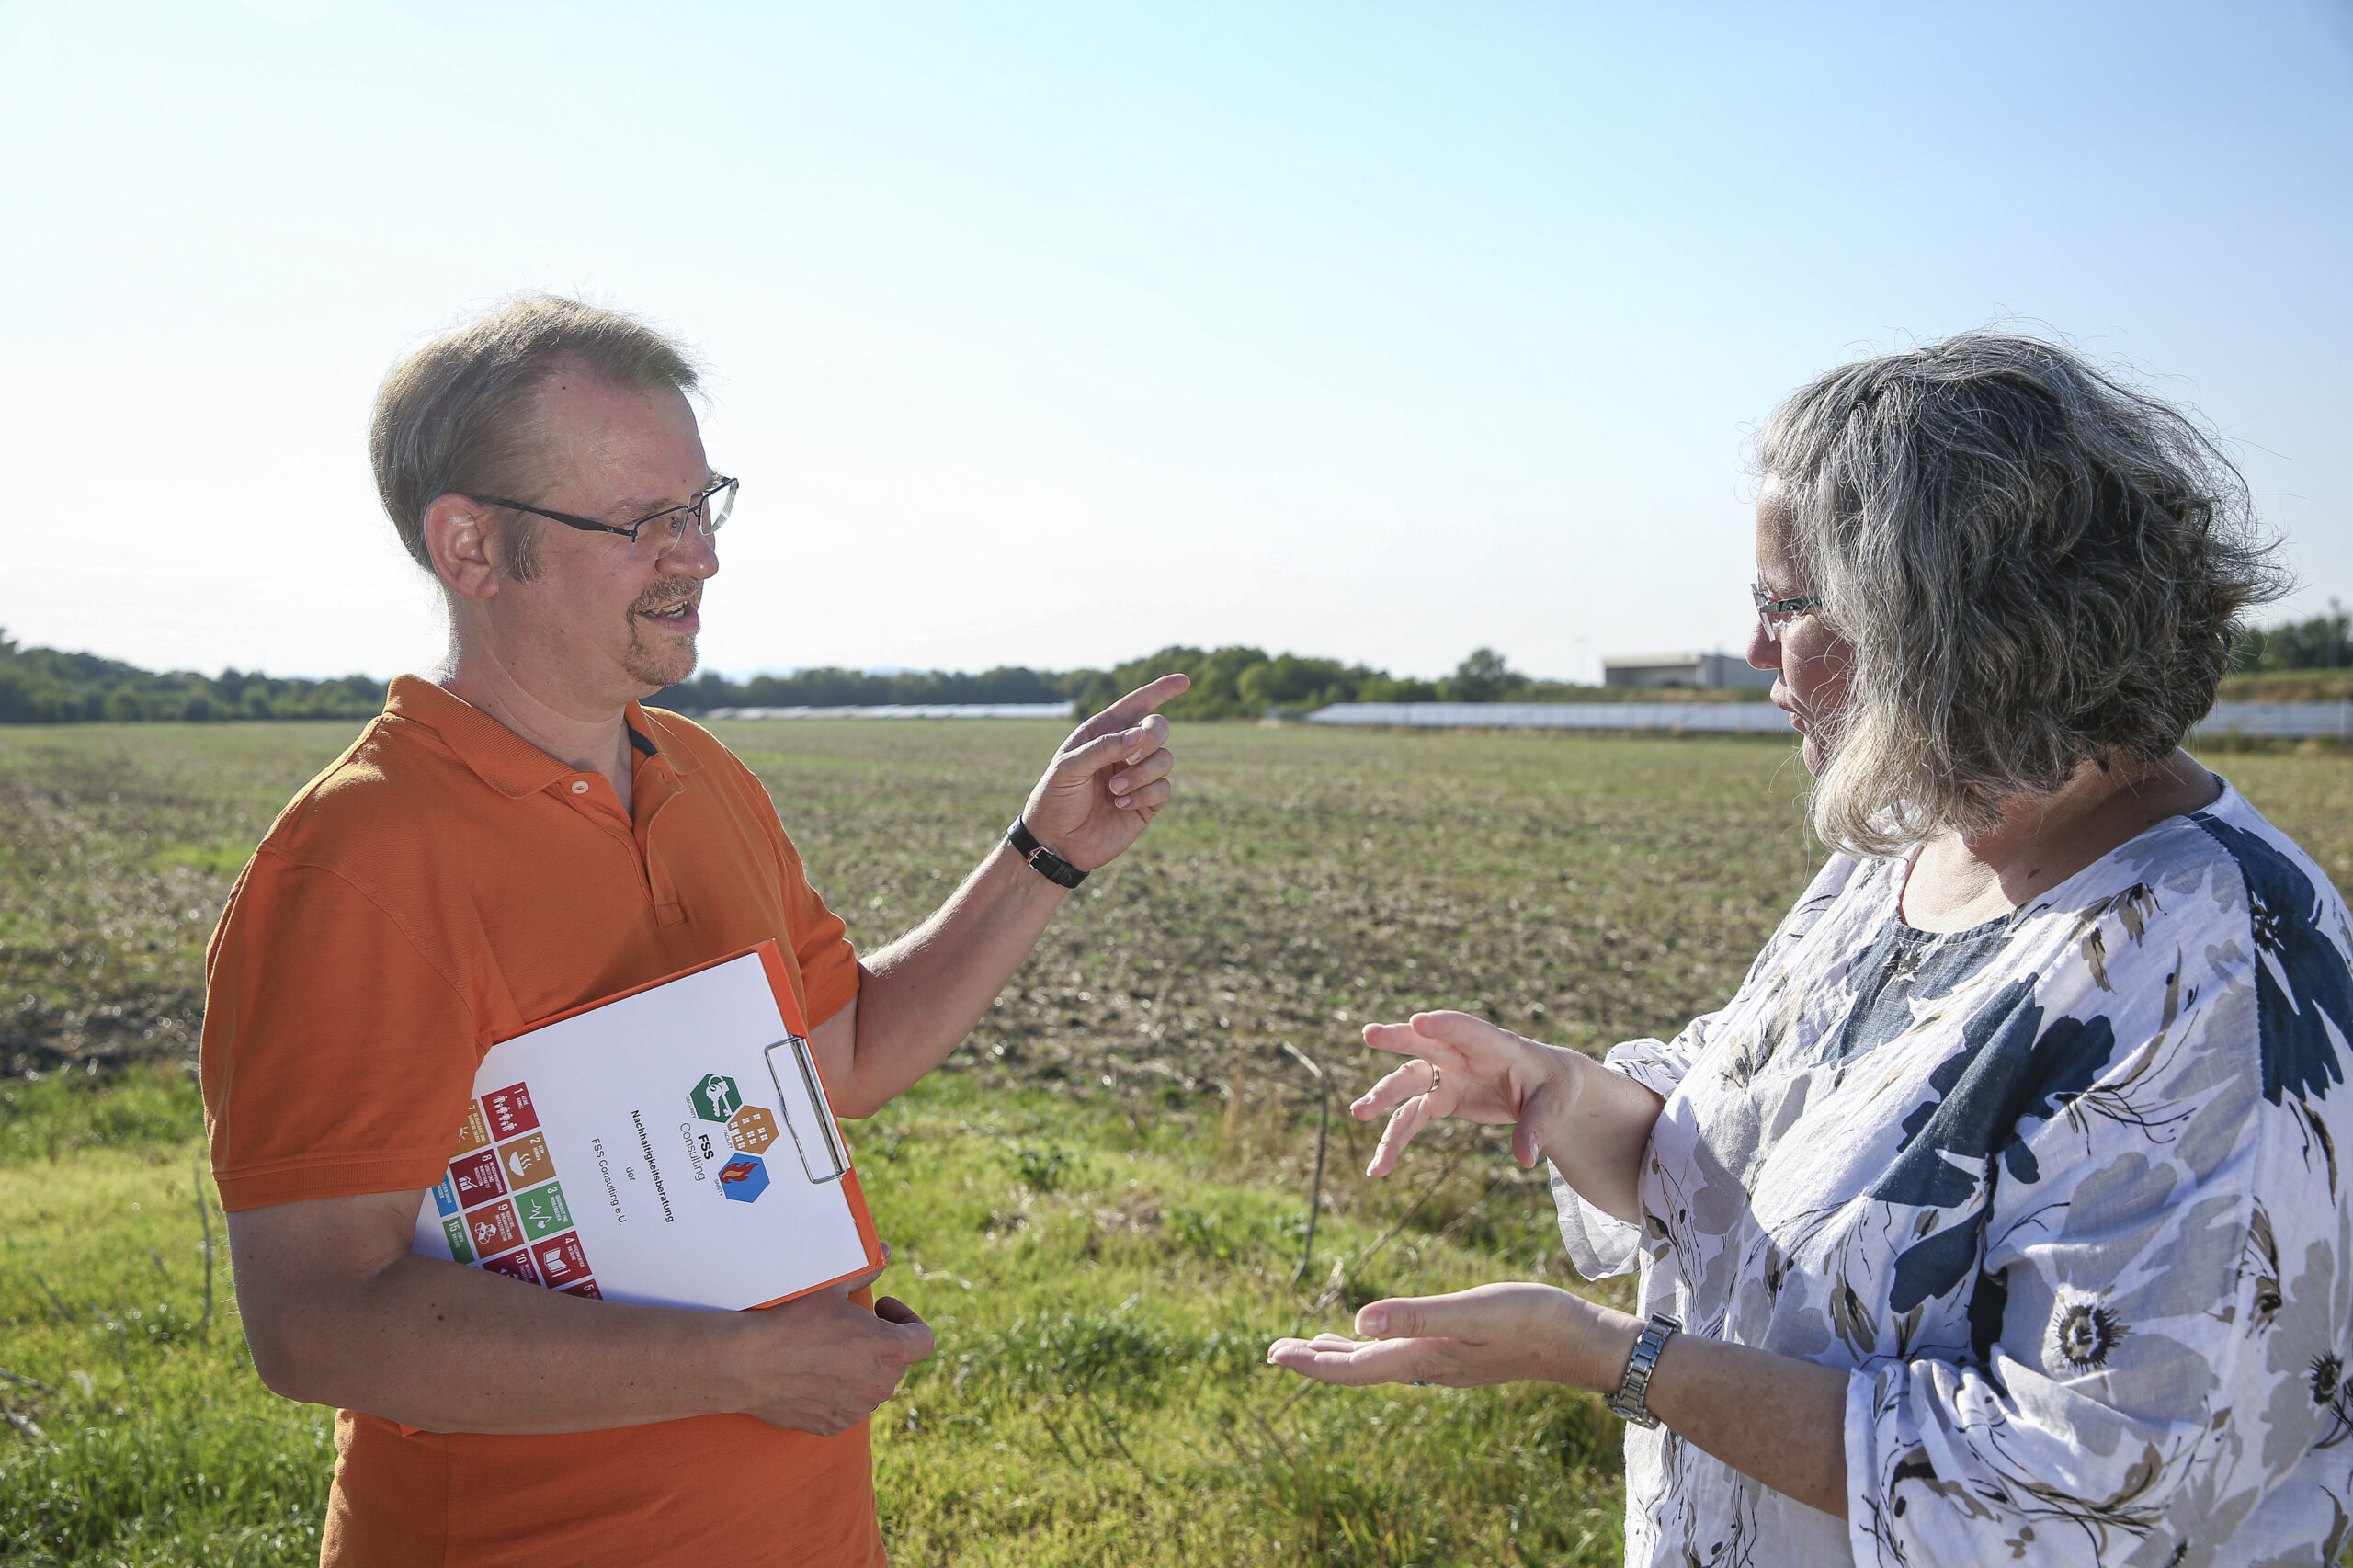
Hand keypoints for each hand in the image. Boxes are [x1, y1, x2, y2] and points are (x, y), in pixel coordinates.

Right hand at [733, 1262, 934, 1435]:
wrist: (746, 1363)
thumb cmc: (791, 1320)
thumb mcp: (833, 1285)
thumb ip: (868, 1269)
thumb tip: (887, 1252)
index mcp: (890, 1351)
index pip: (924, 1340)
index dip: (908, 1319)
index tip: (881, 1309)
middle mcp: (880, 1386)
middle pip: (896, 1362)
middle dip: (879, 1342)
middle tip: (849, 1324)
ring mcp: (856, 1410)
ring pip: (871, 1386)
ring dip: (860, 1368)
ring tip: (828, 1348)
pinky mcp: (832, 1426)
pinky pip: (847, 1407)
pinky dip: (838, 1391)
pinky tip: (811, 1373)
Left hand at [1020, 674, 1189, 872]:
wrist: (1056, 843)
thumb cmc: (1054, 799)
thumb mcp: (1069, 768)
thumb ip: (1103, 747)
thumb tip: (1140, 734)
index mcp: (1102, 733)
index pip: (1137, 704)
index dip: (1161, 690)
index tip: (1184, 680)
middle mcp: (1123, 751)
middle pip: (1159, 728)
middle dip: (1151, 738)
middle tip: (1130, 757)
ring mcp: (1137, 777)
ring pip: (1166, 759)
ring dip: (1142, 773)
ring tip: (1115, 791)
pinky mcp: (1146, 803)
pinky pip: (1163, 788)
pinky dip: (1145, 794)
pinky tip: (1121, 805)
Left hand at [1266, 1283, 1638, 1392]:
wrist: (1582, 1341)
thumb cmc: (1531, 1320)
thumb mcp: (1472, 1310)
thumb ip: (1415, 1317)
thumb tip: (1357, 1323)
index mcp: (1423, 1357)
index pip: (1352, 1367)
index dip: (1310, 1361)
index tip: (1272, 1354)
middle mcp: (1428, 1366)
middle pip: (1358, 1368)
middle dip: (1315, 1360)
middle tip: (1273, 1352)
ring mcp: (1446, 1362)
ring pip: (1379, 1362)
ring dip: (1342, 1356)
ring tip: (1313, 1347)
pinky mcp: (1462, 1352)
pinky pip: (1402, 1353)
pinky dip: (1376, 1345)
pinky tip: (1379, 1336)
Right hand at [1353, 1010, 1586, 1177]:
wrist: (1544, 1090)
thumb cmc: (1554, 1088)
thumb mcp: (1555, 1105)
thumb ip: (1537, 1127)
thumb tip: (1526, 1159)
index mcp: (1497, 1046)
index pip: (1469, 1031)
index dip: (1445, 1026)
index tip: (1418, 1021)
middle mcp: (1463, 1055)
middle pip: (1426, 1044)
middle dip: (1398, 1039)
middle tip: (1369, 1034)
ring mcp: (1447, 1075)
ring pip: (1407, 1082)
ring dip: (1383, 1096)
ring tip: (1359, 1113)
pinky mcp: (1441, 1099)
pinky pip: (1410, 1118)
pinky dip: (1394, 1141)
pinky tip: (1379, 1168)